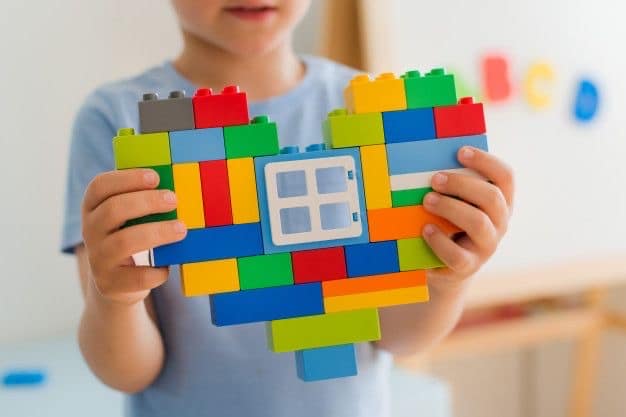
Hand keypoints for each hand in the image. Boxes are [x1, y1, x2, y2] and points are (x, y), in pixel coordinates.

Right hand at [81, 169, 186, 304]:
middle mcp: (90, 231)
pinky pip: (138, 276)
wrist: (115, 284)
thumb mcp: (129, 217)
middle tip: (174, 199)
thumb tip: (176, 186)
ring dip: (157, 232)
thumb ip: (143, 201)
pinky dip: (157, 270)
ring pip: (124, 242)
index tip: (155, 177)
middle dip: (146, 202)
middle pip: (113, 210)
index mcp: (92, 208)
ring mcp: (98, 259)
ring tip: (181, 229)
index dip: (127, 179)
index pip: (99, 186)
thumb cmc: (129, 237)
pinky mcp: (110, 284)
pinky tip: (168, 265)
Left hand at [422, 146, 513, 289]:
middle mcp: (500, 223)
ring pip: (478, 222)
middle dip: (461, 184)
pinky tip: (426, 228)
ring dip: (450, 207)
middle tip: (435, 179)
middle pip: (492, 197)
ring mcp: (486, 246)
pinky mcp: (468, 266)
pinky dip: (439, 240)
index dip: (486, 161)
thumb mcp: (456, 201)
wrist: (445, 265)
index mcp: (501, 202)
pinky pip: (457, 253)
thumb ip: (454, 184)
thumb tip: (432, 158)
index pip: (506, 177)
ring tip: (427, 200)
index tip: (460, 151)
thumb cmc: (449, 222)